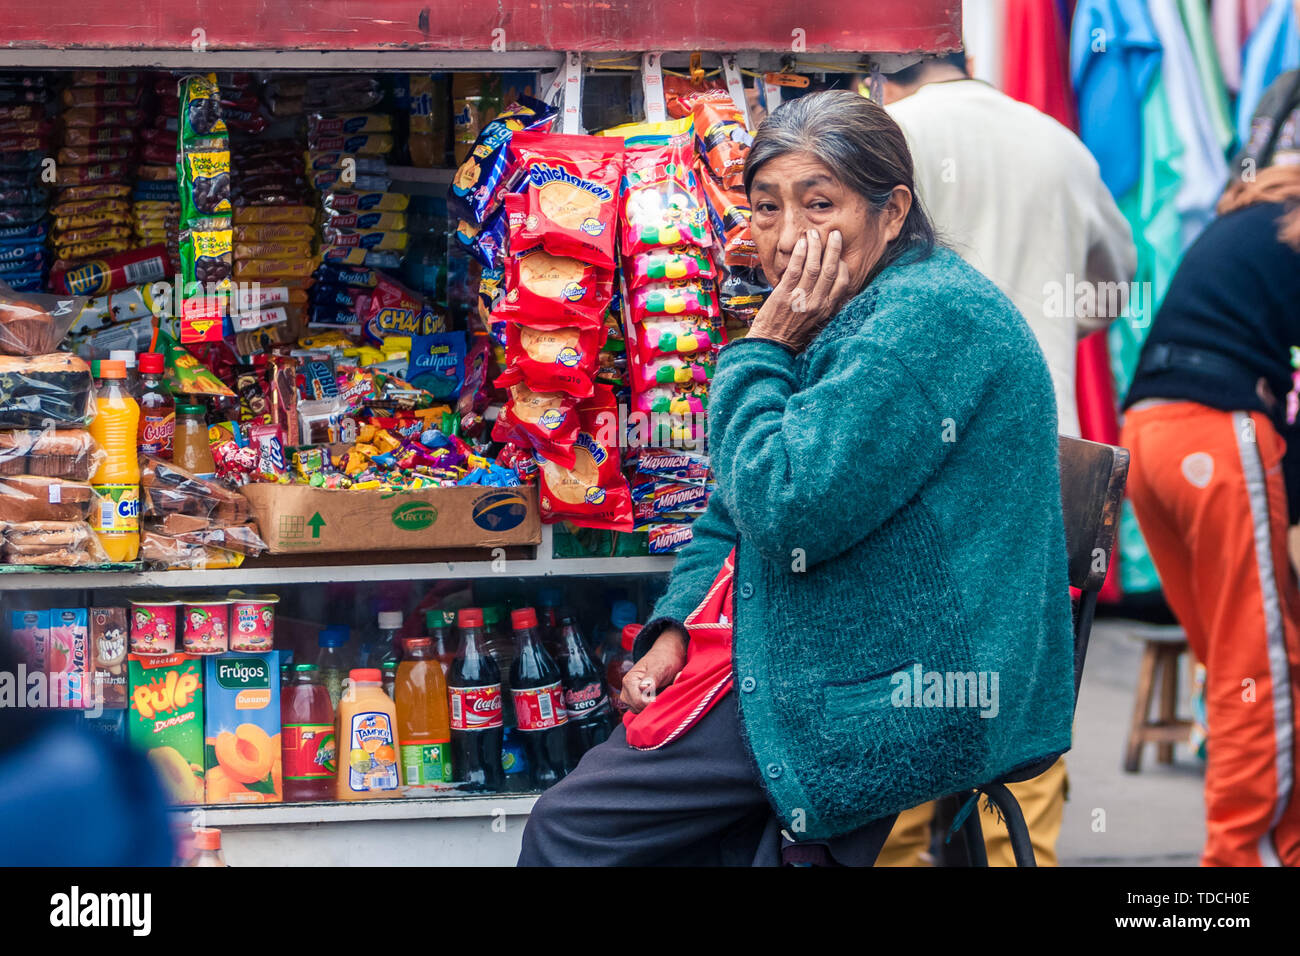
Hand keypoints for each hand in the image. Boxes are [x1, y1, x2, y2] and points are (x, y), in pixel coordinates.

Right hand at [621, 627, 687, 712]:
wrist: (667, 654)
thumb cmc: (664, 659)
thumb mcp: (660, 667)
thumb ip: (652, 678)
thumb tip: (643, 688)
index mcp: (629, 681)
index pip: (638, 702)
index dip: (652, 703)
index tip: (664, 696)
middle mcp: (627, 690)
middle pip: (637, 709)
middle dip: (652, 705)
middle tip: (665, 693)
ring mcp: (631, 696)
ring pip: (640, 711)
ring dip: (652, 706)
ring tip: (662, 693)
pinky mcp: (638, 700)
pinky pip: (643, 710)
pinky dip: (652, 706)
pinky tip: (660, 696)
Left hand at [749, 228, 853, 351]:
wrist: (771, 345)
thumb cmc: (794, 333)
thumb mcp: (817, 321)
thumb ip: (825, 304)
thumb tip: (832, 285)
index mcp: (827, 309)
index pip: (843, 283)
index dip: (842, 265)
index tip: (839, 254)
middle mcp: (817, 303)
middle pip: (830, 270)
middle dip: (833, 249)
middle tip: (834, 234)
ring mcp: (800, 298)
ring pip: (813, 267)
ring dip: (815, 246)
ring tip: (814, 233)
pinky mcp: (784, 294)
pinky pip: (795, 269)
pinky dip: (800, 254)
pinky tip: (802, 243)